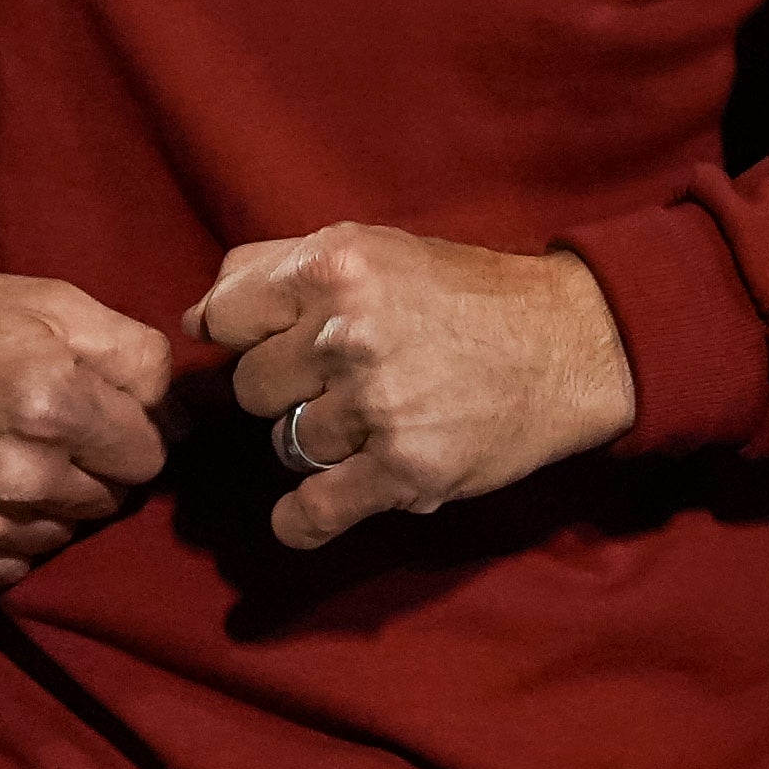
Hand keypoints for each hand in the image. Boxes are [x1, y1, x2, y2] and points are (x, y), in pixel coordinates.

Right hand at [0, 233, 169, 593]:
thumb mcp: (51, 303)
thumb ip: (135, 354)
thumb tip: (184, 417)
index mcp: (54, 403)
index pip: (150, 454)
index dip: (128, 428)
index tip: (93, 407)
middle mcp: (20, 476)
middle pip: (111, 499)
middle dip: (93, 464)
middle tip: (43, 424)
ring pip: (66, 534)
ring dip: (52, 500)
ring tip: (3, 451)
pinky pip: (16, 565)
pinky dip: (8, 533)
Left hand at [189, 225, 640, 554]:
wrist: (572, 344)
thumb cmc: (466, 293)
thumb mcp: (376, 247)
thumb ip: (277, 265)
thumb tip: (196, 315)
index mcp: (336, 266)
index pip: (224, 315)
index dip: (245, 333)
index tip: (276, 341)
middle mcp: (349, 333)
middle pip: (251, 386)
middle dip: (286, 388)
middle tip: (342, 381)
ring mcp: (377, 407)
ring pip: (284, 443)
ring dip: (317, 441)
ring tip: (374, 419)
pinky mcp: (405, 471)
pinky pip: (314, 511)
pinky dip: (302, 521)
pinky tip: (305, 515)